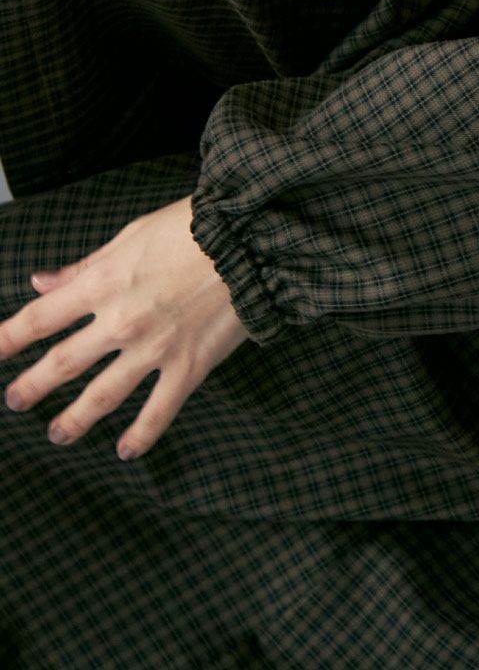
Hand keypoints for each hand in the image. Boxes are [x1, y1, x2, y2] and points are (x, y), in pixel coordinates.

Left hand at [0, 194, 249, 460]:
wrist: (253, 238)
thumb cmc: (194, 227)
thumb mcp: (133, 235)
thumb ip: (85, 266)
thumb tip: (40, 282)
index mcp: (103, 283)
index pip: (38, 319)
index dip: (6, 339)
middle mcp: (120, 321)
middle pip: (61, 364)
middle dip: (31, 386)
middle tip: (15, 400)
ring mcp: (153, 349)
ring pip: (100, 397)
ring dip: (73, 420)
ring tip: (58, 432)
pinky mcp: (188, 367)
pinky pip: (157, 413)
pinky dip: (140, 437)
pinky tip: (125, 451)